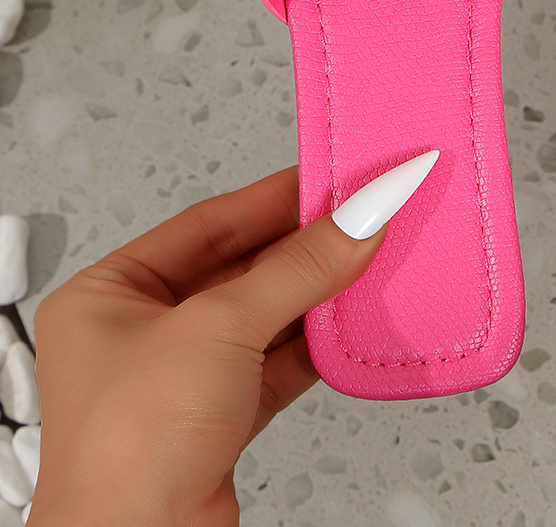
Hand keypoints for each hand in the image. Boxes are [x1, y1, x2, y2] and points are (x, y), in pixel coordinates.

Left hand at [25, 164, 391, 526]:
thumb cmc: (126, 453)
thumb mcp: (220, 328)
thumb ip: (299, 268)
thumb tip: (357, 219)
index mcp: (111, 295)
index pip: (209, 224)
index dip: (275, 197)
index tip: (331, 177)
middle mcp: (141, 334)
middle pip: (242, 268)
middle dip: (304, 246)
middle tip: (362, 213)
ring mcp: (181, 379)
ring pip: (265, 315)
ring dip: (317, 293)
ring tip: (368, 259)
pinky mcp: (219, 420)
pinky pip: (277, 361)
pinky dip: (316, 343)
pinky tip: (350, 322)